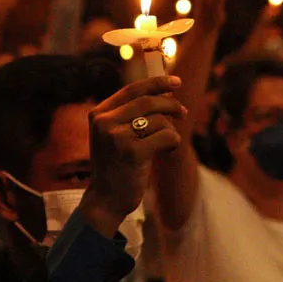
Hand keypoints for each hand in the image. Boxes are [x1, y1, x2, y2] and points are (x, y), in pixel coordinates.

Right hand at [83, 75, 185, 229]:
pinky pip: (167, 136)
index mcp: (99, 114)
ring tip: (166, 143)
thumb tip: (167, 93)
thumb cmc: (118, 165)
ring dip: (170, 129)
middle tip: (184, 112)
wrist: (106, 199)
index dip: (157, 82)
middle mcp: (104, 122)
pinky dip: (174, 142)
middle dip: (171, 105)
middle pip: (148, 101)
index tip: (177, 82)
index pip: (132, 89)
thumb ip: (133, 114)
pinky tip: (167, 151)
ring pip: (159, 120)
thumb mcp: (116, 135)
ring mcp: (116, 137)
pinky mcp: (132, 153)